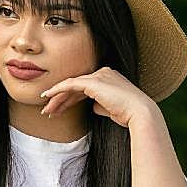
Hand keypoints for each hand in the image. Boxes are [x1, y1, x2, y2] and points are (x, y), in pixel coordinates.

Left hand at [39, 67, 156, 128]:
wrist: (139, 113)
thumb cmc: (128, 114)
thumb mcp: (110, 108)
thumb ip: (99, 103)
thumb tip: (91, 106)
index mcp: (108, 77)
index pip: (84, 88)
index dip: (70, 99)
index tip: (59, 110)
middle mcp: (103, 72)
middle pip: (76, 86)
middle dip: (60, 99)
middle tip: (48, 111)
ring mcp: (98, 75)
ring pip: (71, 85)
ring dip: (57, 98)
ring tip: (46, 110)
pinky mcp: (93, 81)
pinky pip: (70, 84)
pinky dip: (57, 90)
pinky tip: (48, 96)